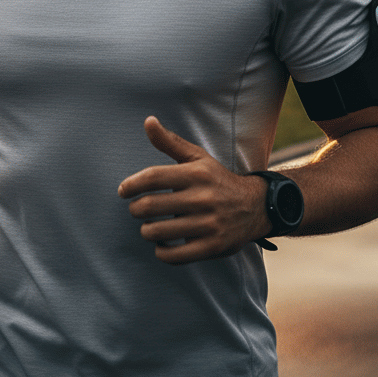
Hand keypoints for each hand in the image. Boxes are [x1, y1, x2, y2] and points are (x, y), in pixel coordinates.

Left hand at [117, 116, 269, 264]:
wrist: (255, 206)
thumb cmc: (216, 180)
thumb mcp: (197, 158)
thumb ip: (170, 142)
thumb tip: (148, 121)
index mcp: (196, 174)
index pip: (152, 177)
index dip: (131, 185)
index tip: (123, 191)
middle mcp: (202, 198)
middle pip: (149, 206)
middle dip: (135, 209)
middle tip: (137, 210)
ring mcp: (208, 224)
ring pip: (157, 232)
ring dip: (147, 231)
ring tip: (150, 226)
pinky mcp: (212, 246)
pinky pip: (173, 255)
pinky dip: (161, 251)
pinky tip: (163, 243)